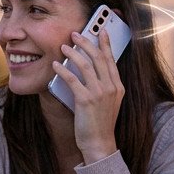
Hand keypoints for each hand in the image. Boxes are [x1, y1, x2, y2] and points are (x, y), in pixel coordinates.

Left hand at [52, 28, 123, 162]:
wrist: (99, 143)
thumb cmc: (100, 123)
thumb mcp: (108, 103)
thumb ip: (103, 86)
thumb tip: (89, 69)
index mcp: (118, 87)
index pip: (111, 60)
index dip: (106, 43)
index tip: (101, 30)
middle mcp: (111, 88)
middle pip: (98, 58)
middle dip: (86, 42)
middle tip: (75, 34)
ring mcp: (99, 94)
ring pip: (86, 65)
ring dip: (73, 53)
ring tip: (63, 47)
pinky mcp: (86, 100)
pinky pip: (73, 79)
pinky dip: (63, 70)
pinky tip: (56, 66)